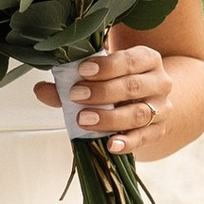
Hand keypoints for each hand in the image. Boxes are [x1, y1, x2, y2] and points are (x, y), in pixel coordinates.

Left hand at [38, 42, 173, 147]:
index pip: (130, 60)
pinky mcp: (158, 130)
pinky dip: (126, 142)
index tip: (83, 71)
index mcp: (147, 59)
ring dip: (109, 118)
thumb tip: (41, 90)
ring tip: (84, 119)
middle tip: (76, 96)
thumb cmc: (119, 81)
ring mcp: (161, 108)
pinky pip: (144, 138)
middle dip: (103, 92)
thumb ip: (70, 81)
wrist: (148, 99)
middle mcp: (159, 82)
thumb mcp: (99, 74)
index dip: (107, 66)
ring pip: (138, 113)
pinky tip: (110, 144)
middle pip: (133, 87)